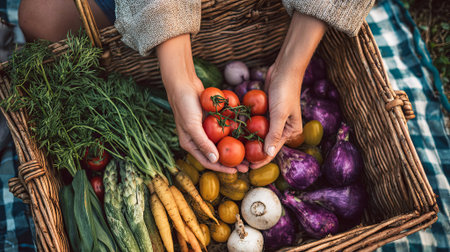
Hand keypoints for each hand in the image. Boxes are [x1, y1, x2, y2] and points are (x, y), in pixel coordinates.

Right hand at [157, 34, 248, 172]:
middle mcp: (198, 140)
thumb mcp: (192, 126)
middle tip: (247, 165)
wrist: (183, 83)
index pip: (208, 162)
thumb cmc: (184, 105)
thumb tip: (215, 160)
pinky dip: (232, 132)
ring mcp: (205, 130)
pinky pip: (223, 129)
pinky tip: (244, 133)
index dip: (222, 169)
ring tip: (248, 153)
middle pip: (217, 155)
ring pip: (222, 143)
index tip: (237, 172)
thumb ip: (203, 143)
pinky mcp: (211, 120)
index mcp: (191, 144)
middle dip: (232, 162)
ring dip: (234, 148)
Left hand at [249, 12, 326, 168]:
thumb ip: (273, 134)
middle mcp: (283, 128)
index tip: (247, 168)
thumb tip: (268, 155)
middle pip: (265, 145)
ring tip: (233, 149)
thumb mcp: (279, 114)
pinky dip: (247, 126)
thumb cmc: (284, 92)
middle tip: (237, 161)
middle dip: (252, 153)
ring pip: (258, 134)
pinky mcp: (266, 111)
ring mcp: (273, 120)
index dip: (260, 160)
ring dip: (248, 140)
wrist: (285, 70)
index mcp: (290, 132)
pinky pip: (255, 122)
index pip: (273, 151)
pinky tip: (234, 131)